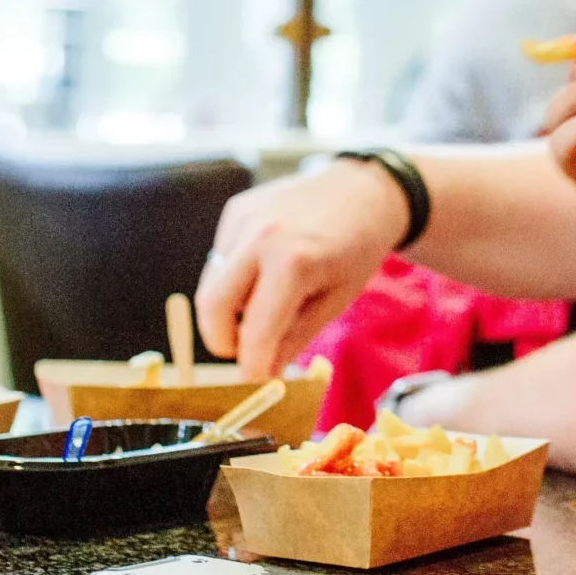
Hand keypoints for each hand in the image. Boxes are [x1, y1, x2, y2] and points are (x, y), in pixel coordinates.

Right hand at [196, 158, 406, 378]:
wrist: (364, 191)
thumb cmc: (356, 249)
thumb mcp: (334, 301)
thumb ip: (293, 339)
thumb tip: (262, 375)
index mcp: (293, 262)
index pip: (255, 331)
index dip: (251, 366)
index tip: (254, 383)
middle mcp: (260, 236)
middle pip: (212, 306)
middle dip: (222, 341)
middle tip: (244, 353)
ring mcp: (244, 218)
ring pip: (212, 283)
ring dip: (228, 309)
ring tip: (264, 309)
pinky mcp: (236, 209)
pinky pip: (220, 258)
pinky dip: (234, 278)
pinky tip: (265, 272)